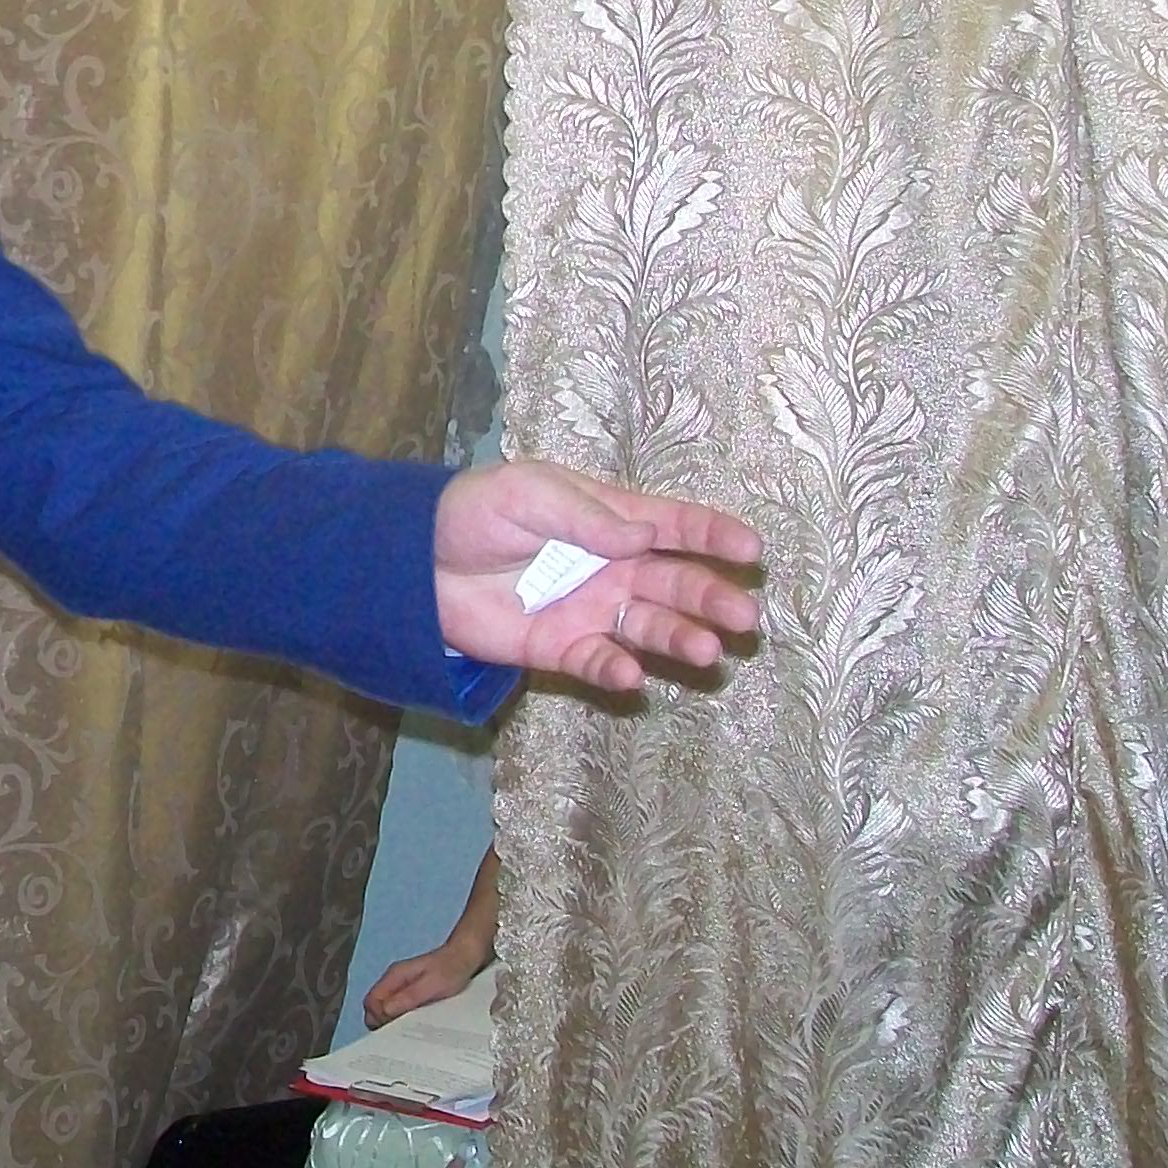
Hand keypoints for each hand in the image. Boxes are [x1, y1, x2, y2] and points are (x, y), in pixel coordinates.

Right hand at [363, 932, 487, 1027]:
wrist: (466, 957)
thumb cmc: (450, 970)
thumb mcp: (431, 986)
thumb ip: (407, 997)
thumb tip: (383, 1012)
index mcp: (394, 977)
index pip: (371, 1001)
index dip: (377, 1018)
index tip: (392, 1030)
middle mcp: (394, 981)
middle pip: (375, 1006)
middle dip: (383, 1022)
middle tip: (401, 1036)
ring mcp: (402, 986)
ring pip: (387, 1008)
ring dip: (393, 1021)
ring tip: (410, 1034)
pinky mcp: (412, 992)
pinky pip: (400, 1008)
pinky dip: (403, 1018)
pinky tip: (416, 1026)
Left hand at [431, 459, 760, 694]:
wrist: (414, 560)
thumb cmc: (475, 513)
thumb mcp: (527, 494)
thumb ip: (585, 516)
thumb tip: (644, 533)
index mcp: (609, 520)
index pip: (673, 525)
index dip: (714, 535)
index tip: (753, 550)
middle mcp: (611, 567)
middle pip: (675, 582)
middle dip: (712, 598)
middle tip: (743, 617)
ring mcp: (590, 610)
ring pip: (649, 626)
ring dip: (679, 639)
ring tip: (706, 653)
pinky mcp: (560, 648)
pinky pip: (599, 662)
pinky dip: (618, 669)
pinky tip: (632, 673)